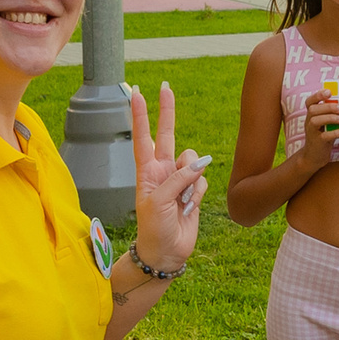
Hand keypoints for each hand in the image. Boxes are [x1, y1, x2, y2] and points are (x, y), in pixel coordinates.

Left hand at [129, 82, 202, 272]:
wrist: (166, 253)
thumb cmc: (153, 228)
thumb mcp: (159, 201)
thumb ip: (179, 179)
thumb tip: (201, 164)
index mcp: (146, 171)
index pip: (142, 136)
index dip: (140, 114)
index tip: (135, 92)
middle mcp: (162, 170)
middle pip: (167, 134)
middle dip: (167, 111)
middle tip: (166, 86)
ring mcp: (179, 180)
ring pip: (193, 161)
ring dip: (191, 179)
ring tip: (183, 201)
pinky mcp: (194, 191)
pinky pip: (202, 180)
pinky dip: (198, 194)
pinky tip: (189, 208)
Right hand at [301, 93, 338, 159]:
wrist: (315, 156)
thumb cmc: (325, 135)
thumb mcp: (327, 123)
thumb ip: (334, 113)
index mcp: (311, 114)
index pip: (310, 101)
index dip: (318, 95)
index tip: (329, 92)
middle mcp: (309, 120)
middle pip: (313, 109)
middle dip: (328, 107)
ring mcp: (311, 131)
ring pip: (316, 121)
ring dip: (331, 118)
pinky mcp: (317, 142)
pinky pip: (324, 135)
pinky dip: (335, 132)